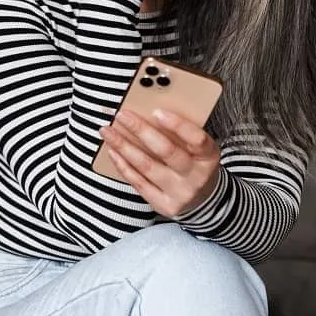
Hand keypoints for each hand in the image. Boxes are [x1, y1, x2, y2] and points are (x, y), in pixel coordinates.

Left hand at [99, 109, 220, 217]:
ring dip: (123, 146)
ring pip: (147, 167)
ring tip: (107, 131)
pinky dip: (123, 165)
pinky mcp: (164, 205)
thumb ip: (181, 134)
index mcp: (208, 157)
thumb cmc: (196, 164)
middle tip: (122, 115)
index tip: (157, 111)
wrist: (204, 201)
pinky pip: (139, 183)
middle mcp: (196, 176)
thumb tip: (148, 111)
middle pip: (167, 151)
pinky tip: (112, 152)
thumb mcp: (199, 149)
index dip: (178, 125)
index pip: (197, 139)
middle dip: (141, 131)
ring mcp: (180, 193)